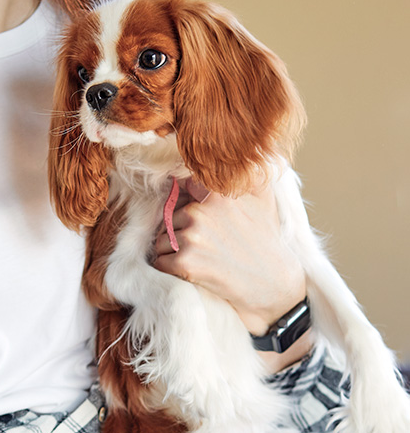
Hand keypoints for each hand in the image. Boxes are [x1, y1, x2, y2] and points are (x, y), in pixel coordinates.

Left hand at [154, 182, 306, 335]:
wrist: (272, 282)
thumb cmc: (266, 240)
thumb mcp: (261, 197)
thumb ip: (245, 171)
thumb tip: (243, 149)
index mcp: (214, 192)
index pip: (179, 190)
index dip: (185, 206)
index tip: (199, 220)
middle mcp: (198, 210)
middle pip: (167, 218)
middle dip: (179, 231)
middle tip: (206, 245)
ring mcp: (190, 236)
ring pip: (161, 240)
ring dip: (172, 251)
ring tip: (201, 258)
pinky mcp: (183, 262)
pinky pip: (159, 262)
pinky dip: (169, 269)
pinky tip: (192, 271)